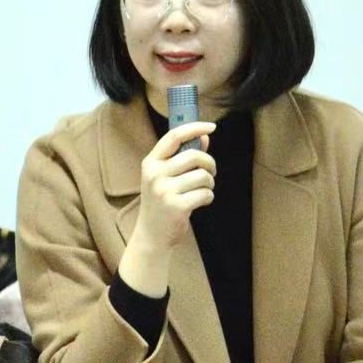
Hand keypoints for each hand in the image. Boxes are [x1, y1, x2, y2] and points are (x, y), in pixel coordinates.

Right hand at [133, 121, 218, 253]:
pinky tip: (199, 203)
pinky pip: (205, 194)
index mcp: (150, 162)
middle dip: (210, 164)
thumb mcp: (165, 176)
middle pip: (194, 156)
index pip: (174, 136)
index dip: (195, 128)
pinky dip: (208, 198)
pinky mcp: (176, 206)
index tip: (211, 126)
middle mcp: (155, 174)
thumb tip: (204, 136)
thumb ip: (183, 155)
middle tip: (210, 174)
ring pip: (203, 176)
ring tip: (202, 191)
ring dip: (209, 184)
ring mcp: (164, 191)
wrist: (151, 235)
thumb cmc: (161, 202)